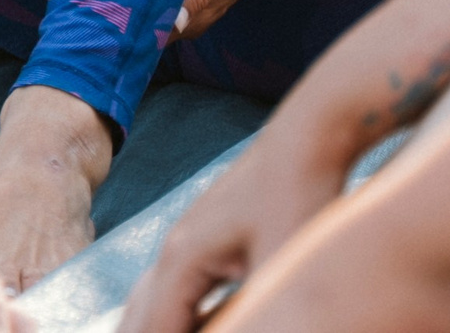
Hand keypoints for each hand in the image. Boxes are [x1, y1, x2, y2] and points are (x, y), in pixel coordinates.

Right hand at [117, 121, 347, 332]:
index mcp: (181, 261)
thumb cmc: (300, 192)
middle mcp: (174, 250)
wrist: (312, 135)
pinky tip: (195, 326)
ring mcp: (188, 239)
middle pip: (136, 319)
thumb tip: (248, 328)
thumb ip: (254, 314)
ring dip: (154, 329)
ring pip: (151, 301)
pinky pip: (175, 289)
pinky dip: (173, 316)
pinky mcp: (209, 237)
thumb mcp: (279, 265)